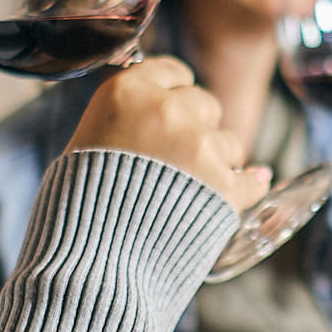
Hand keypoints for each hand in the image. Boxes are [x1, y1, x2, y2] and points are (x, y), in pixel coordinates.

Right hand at [68, 56, 268, 209]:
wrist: (91, 259)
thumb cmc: (80, 205)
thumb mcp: (87, 141)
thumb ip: (125, 117)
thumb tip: (162, 107)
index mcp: (128, 92)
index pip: (173, 72)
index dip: (176, 92)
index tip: (174, 110)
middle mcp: (166, 110)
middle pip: (205, 103)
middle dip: (198, 127)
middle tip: (177, 159)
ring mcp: (198, 147)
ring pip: (229, 142)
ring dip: (217, 162)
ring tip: (188, 192)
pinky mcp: (223, 185)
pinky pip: (251, 181)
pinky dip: (248, 187)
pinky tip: (247, 188)